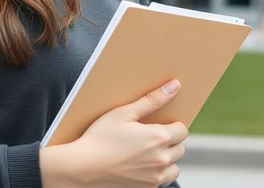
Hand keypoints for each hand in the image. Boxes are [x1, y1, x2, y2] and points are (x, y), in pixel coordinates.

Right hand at [41, 79, 186, 186]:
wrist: (81, 168)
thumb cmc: (100, 137)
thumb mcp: (124, 113)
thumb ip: (152, 100)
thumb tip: (175, 85)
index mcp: (158, 137)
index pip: (182, 129)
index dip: (171, 125)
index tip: (158, 125)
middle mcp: (161, 159)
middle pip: (180, 148)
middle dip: (169, 141)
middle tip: (149, 137)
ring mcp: (155, 177)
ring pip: (174, 167)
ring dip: (166, 159)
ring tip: (147, 153)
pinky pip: (162, 180)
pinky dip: (157, 174)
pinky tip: (141, 166)